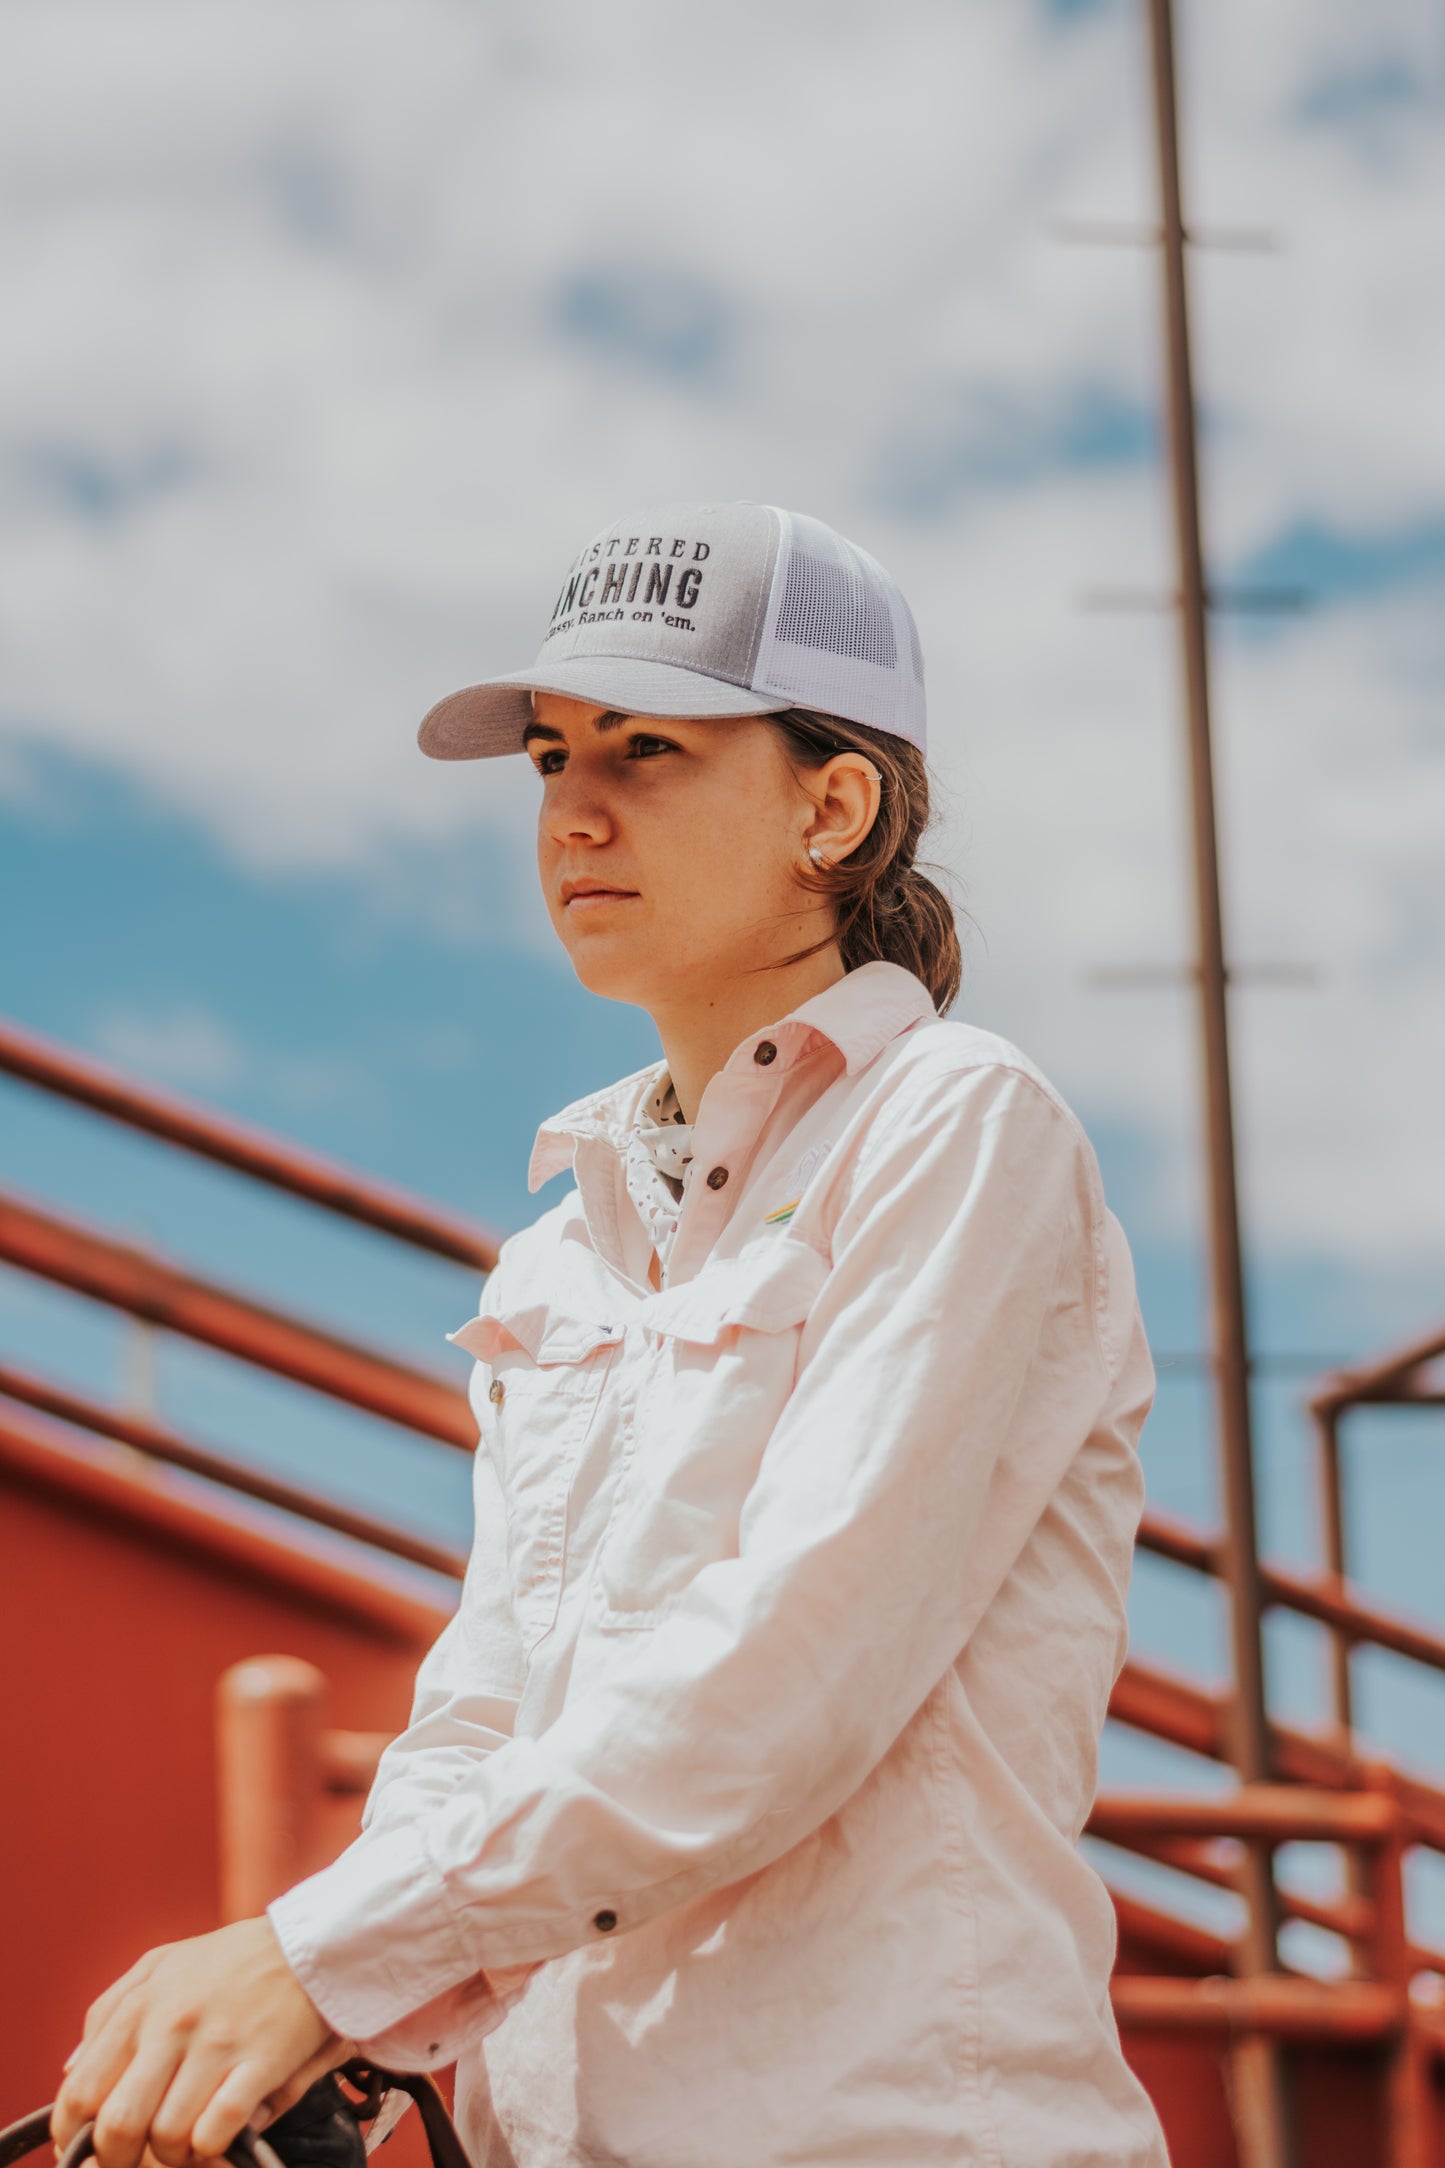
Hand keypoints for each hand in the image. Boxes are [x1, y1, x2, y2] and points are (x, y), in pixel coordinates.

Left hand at [52, 1918, 344, 2167]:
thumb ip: (108, 2013)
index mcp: (141, 2005)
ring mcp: (217, 2044)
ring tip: (185, 2147)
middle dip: (120, 2159)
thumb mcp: (160, 1965)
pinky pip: (218, 2129)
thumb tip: (71, 2070)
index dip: (74, 2135)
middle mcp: (171, 2025)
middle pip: (118, 2126)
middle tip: (138, 2158)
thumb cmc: (230, 1959)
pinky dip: (210, 2148)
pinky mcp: (261, 2061)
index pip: (81, 2092)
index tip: (89, 2149)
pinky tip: (217, 2138)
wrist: (309, 1942)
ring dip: (173, 2157)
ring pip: (168, 2136)